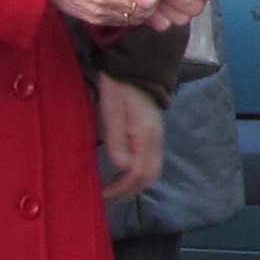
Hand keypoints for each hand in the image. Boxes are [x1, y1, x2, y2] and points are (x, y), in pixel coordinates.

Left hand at [96, 75, 166, 202]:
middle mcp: (156, 139)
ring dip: (132, 184)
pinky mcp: (153, 134)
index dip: (121, 189)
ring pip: (152, 171)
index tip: (102, 194)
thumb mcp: (111, 108)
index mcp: (146, 135)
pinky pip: (150, 161)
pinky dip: (136, 173)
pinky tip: (120, 171)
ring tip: (111, 187)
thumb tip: (121, 167)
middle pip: (150, 177)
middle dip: (128, 191)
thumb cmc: (119, 85)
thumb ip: (117, 137)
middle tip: (105, 196)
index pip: (140, 173)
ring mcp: (157, 137)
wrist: (136, 64)